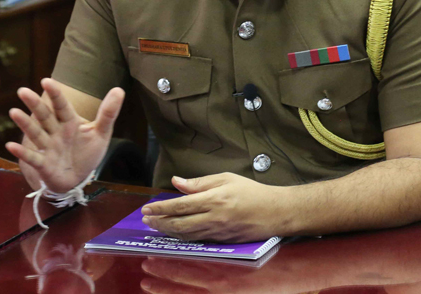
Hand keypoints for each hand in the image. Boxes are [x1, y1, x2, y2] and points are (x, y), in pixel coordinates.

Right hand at [5, 79, 123, 192]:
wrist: (78, 178)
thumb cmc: (87, 152)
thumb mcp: (101, 133)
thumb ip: (108, 112)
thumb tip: (119, 89)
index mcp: (69, 122)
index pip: (61, 105)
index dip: (55, 94)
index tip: (46, 81)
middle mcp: (56, 132)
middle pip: (45, 116)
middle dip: (34, 104)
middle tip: (22, 91)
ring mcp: (48, 147)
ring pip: (36, 133)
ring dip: (25, 124)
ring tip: (13, 112)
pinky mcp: (44, 164)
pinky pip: (32, 157)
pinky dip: (22, 152)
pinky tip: (10, 145)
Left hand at [141, 173, 290, 241]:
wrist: (275, 212)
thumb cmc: (251, 191)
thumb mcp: (226, 178)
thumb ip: (199, 182)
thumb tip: (176, 182)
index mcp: (214, 199)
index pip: (180, 205)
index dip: (161, 208)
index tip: (147, 208)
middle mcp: (214, 218)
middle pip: (179, 223)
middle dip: (159, 222)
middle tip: (146, 220)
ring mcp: (218, 232)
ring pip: (186, 235)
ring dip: (168, 231)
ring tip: (155, 226)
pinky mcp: (222, 242)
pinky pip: (197, 240)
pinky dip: (182, 237)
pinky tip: (174, 232)